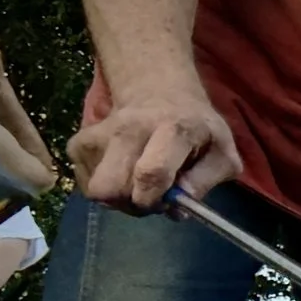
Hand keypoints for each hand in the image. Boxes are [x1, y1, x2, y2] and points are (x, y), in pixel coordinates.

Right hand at [70, 89, 242, 209]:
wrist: (160, 95)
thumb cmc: (196, 130)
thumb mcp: (222, 153)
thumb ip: (206, 181)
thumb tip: (178, 206)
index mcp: (172, 128)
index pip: (151, 172)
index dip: (154, 199)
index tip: (166, 202)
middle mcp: (129, 128)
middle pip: (114, 187)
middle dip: (135, 204)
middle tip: (153, 196)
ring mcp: (99, 134)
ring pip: (96, 189)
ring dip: (119, 199)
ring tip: (138, 185)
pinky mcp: (78, 143)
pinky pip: (86, 184)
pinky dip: (106, 188)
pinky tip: (123, 173)